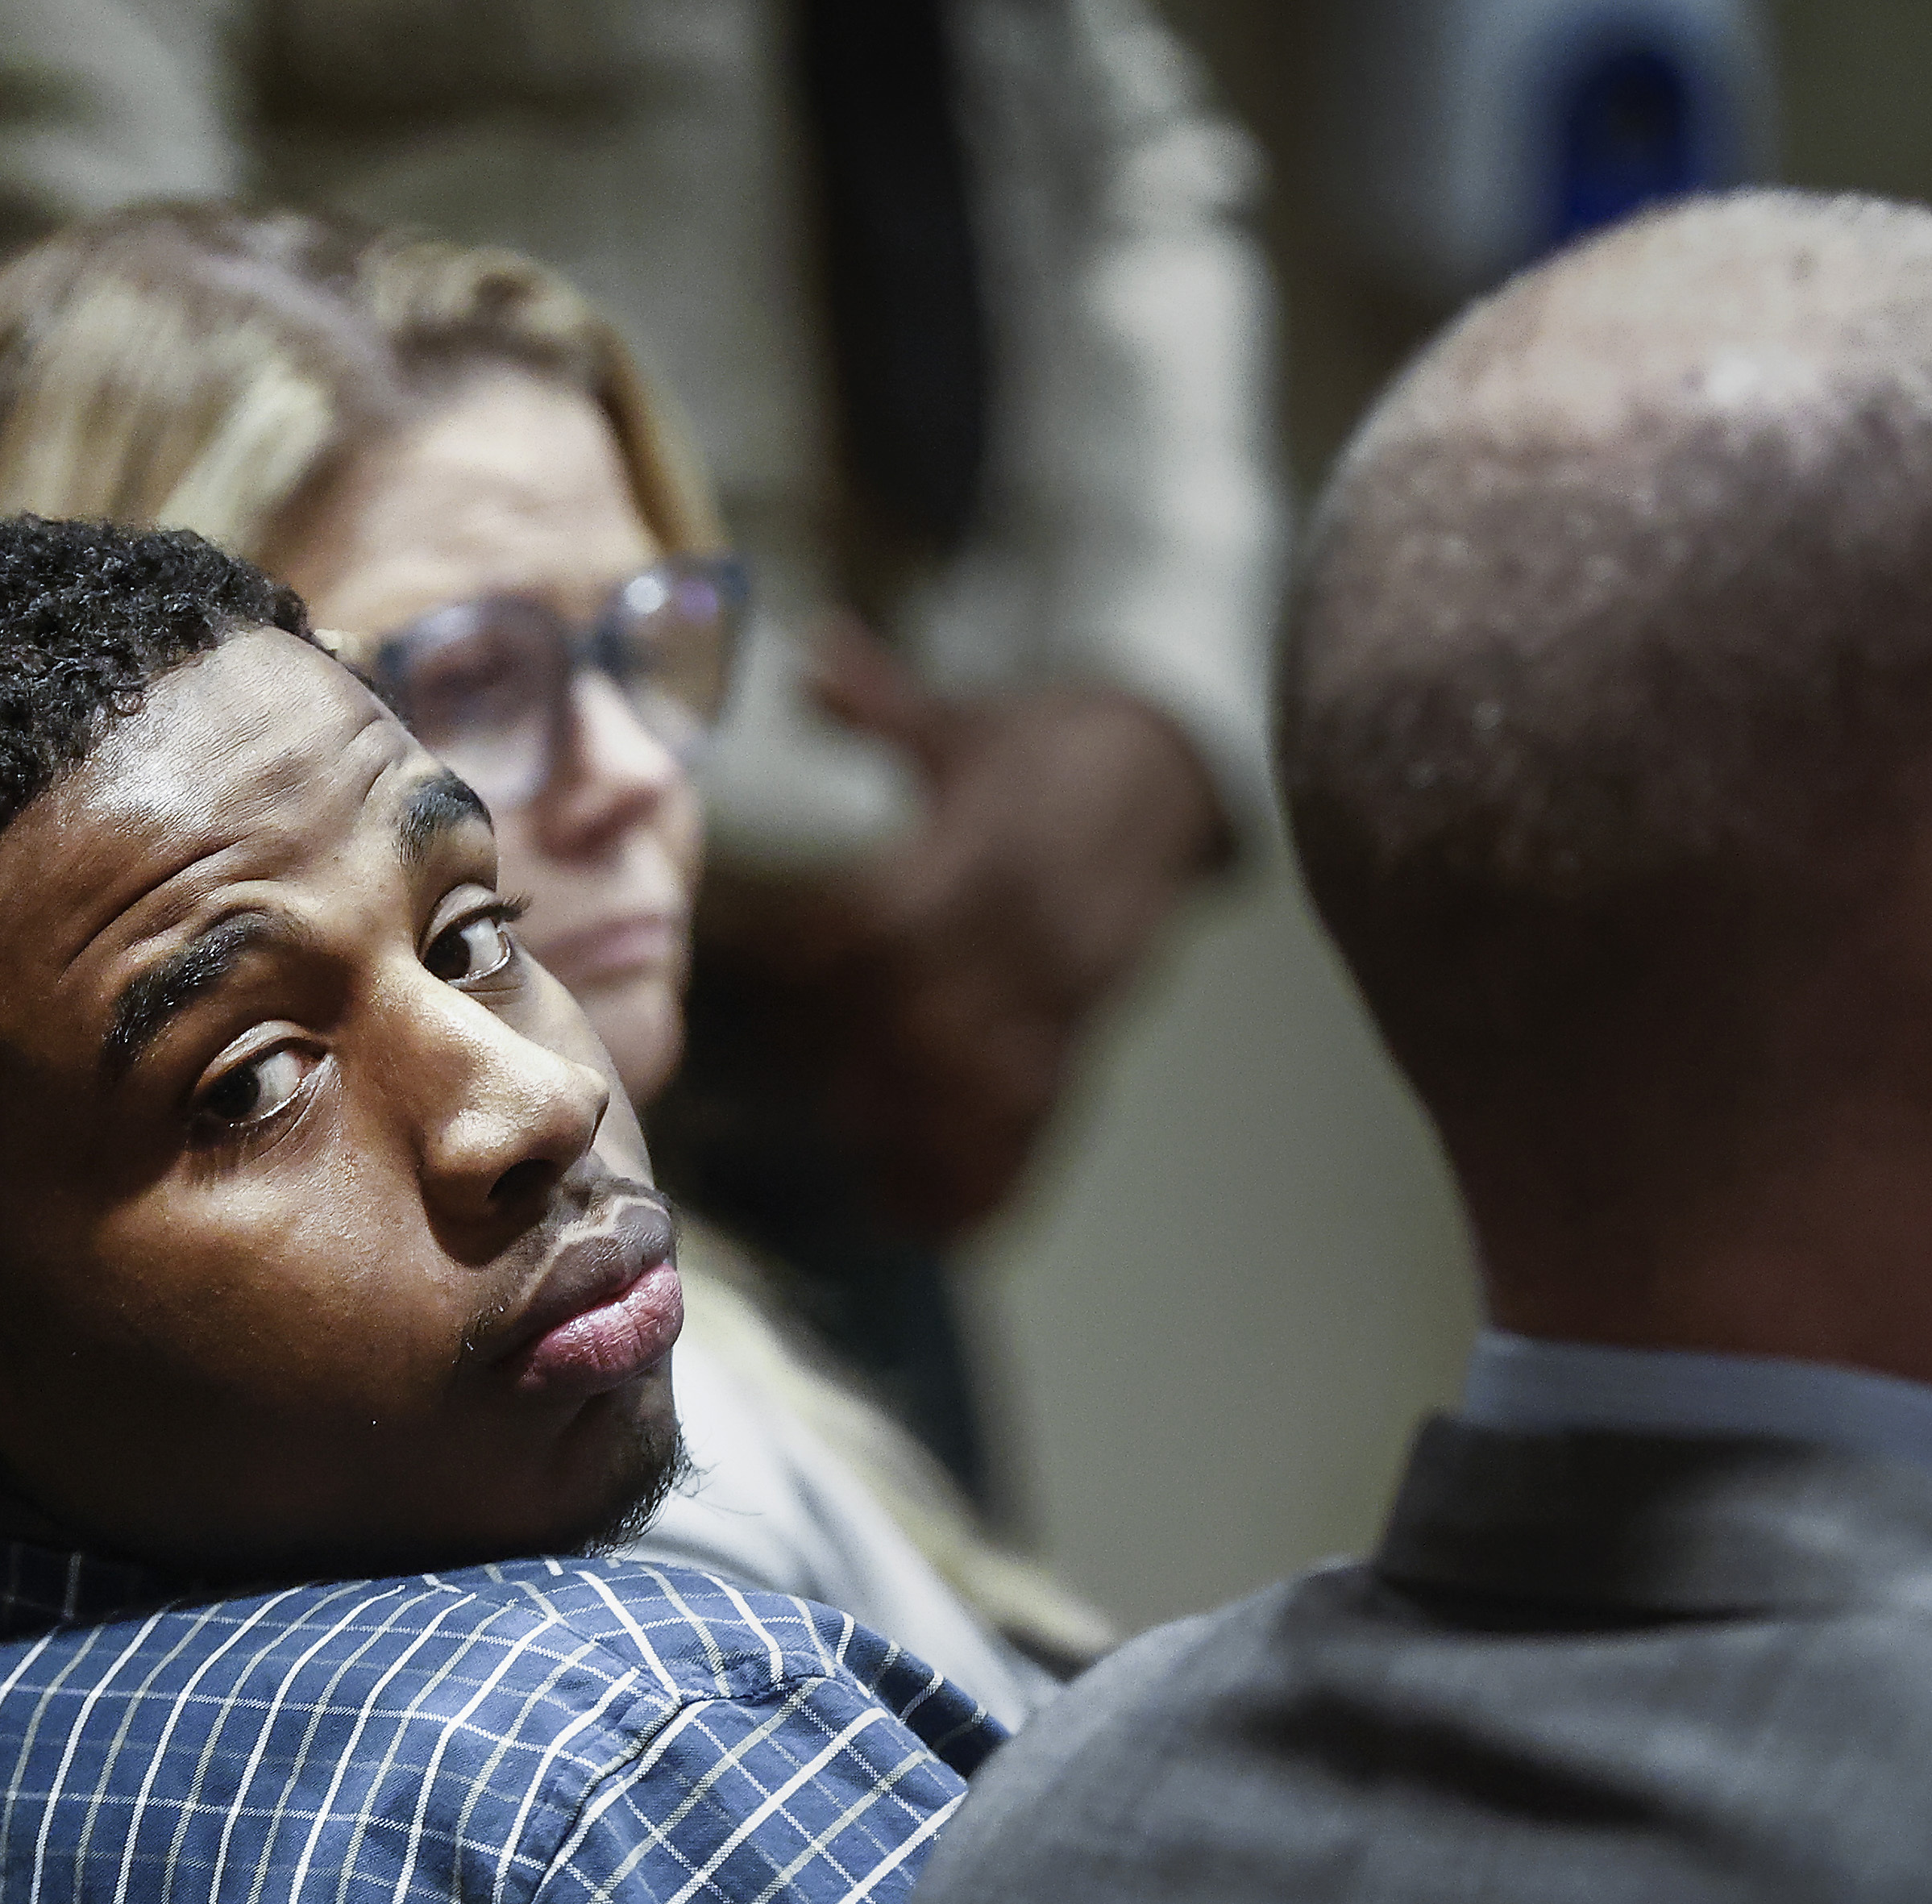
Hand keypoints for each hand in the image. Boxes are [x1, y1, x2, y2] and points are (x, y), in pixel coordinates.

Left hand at [780, 621, 1229, 1236]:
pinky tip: (933, 1222)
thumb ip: (883, 702)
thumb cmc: (1054, 744)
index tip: (755, 974)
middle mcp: (1027, 926)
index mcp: (987, 846)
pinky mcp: (1088, 1030)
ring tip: (862, 1171)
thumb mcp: (968, 719)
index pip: (885, 919)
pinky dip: (993, 1177)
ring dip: (921, 1132)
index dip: (816, 957)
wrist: (1176, 771)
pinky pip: (1045, 1118)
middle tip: (797, 1083)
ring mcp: (1064, 987)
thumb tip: (814, 653)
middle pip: (924, 1016)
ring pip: (988, 1082)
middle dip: (855, 1059)